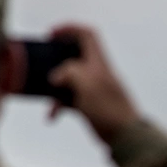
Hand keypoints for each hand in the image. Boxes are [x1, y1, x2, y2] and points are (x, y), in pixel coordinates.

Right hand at [46, 24, 141, 143]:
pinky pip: (67, 100)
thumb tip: (54, 77)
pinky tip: (51, 116)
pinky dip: (57, 106)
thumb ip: (69, 72)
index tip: (51, 34)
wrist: (125, 137)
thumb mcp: (87, 84)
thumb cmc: (109, 108)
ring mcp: (92, 89)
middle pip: (73, 56)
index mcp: (98, 62)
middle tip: (41, 61)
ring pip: (67, 80)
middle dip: (55, 59)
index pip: (87, 35)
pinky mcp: (88, 105)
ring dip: (53, 88)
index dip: (69, 29)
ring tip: (44, 97)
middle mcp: (95, 72)